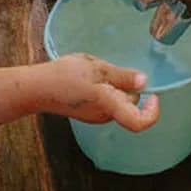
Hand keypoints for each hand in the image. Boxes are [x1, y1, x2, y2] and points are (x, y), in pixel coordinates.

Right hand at [44, 54, 159, 130]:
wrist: (37, 88)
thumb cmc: (63, 77)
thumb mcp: (97, 68)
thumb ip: (123, 76)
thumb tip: (144, 82)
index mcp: (110, 106)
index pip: (139, 122)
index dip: (152, 112)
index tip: (153, 97)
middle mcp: (105, 115)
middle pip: (130, 104)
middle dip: (128, 86)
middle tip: (113, 68)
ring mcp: (96, 115)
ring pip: (118, 101)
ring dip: (114, 85)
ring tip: (96, 71)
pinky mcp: (89, 112)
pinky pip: (106, 101)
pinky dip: (104, 88)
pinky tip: (89, 77)